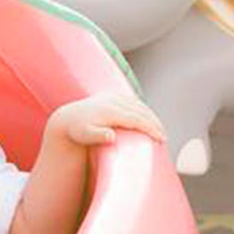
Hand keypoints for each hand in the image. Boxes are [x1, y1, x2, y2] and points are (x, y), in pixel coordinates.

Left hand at [45, 93, 166, 149]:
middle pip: (141, 111)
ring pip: (139, 105)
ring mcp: (114, 96)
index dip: (150, 128)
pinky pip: (134, 102)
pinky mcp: (114, 95)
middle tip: (164, 138)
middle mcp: (114, 100)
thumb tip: (111, 136)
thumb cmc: (78, 131)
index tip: (161, 138)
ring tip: (159, 130)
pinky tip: (149, 119)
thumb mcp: (84, 135)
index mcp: (110, 110)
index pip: (136, 119)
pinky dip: (144, 110)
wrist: (69, 118)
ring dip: (151, 116)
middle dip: (155, 123)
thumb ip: (97, 136)